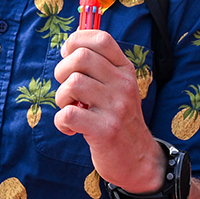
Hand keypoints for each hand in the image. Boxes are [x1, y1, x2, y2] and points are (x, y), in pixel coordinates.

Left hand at [51, 29, 159, 191]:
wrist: (138, 159)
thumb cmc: (118, 119)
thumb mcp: (117, 88)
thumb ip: (99, 67)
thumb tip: (68, 45)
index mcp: (125, 70)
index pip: (101, 39)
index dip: (76, 41)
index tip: (67, 55)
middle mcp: (124, 85)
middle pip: (81, 57)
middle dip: (62, 71)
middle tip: (67, 89)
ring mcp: (116, 107)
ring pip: (72, 84)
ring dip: (62, 98)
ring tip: (71, 109)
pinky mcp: (105, 130)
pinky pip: (68, 115)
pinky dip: (62, 122)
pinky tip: (71, 128)